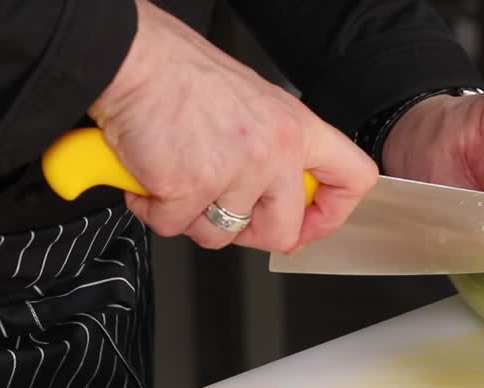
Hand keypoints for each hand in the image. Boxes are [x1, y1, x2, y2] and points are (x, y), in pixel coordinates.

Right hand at [87, 0, 377, 251]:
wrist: (130, 58)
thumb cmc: (178, 72)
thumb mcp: (252, 101)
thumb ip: (273, 145)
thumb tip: (275, 191)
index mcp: (296, 127)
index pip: (353, 179)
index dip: (331, 214)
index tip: (309, 222)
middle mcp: (274, 152)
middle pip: (284, 231)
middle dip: (250, 234)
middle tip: (225, 215)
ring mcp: (233, 173)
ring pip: (222, 234)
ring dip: (193, 217)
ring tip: (178, 180)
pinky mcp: (188, 189)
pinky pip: (174, 226)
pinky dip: (155, 210)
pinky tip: (150, 180)